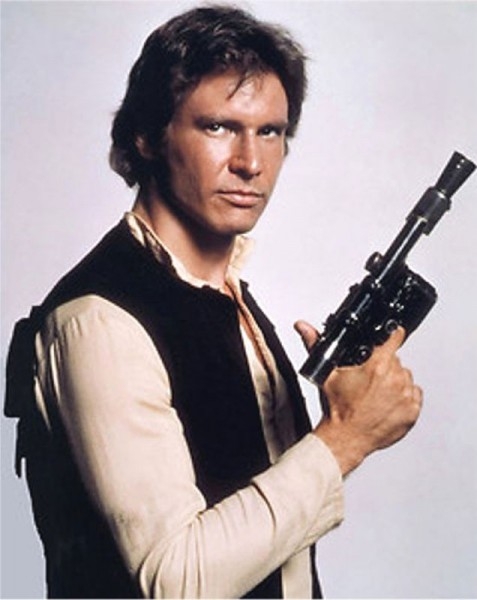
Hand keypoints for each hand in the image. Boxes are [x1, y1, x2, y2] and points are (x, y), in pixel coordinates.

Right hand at [294, 322, 422, 474]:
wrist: (346, 438)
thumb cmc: (338, 410)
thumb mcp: (326, 374)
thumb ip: (314, 345)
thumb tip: (303, 326)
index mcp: (378, 366)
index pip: (395, 338)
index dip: (392, 335)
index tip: (392, 334)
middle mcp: (395, 379)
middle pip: (397, 361)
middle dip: (385, 366)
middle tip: (370, 379)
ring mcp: (406, 396)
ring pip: (406, 377)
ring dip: (396, 382)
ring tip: (378, 393)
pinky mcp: (412, 411)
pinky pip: (414, 395)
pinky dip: (404, 398)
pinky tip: (387, 403)